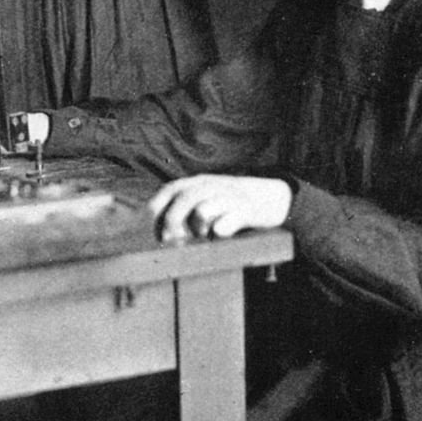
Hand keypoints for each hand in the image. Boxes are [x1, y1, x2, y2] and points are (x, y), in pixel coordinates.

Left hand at [148, 174, 292, 242]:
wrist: (272, 197)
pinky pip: (229, 220)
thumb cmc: (231, 203)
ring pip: (203, 208)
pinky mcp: (246, 211)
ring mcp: (229, 197)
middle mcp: (212, 186)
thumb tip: (159, 228)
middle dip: (172, 220)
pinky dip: (220, 228)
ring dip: (196, 225)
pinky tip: (218, 234)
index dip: (157, 206)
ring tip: (200, 235)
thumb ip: (186, 206)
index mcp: (199, 182)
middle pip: (185, 199)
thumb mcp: (208, 196)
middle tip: (169, 238)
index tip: (149, 224)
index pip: (171, 189)